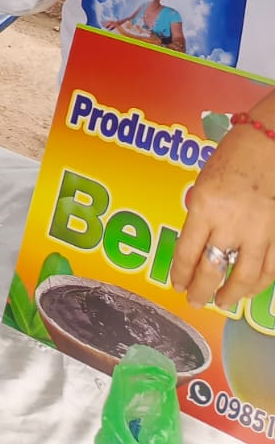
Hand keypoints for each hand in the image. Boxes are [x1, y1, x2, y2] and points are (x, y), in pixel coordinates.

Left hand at [171, 113, 274, 307]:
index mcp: (204, 207)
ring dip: (232, 295)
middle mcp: (230, 223)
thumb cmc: (233, 156)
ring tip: (223, 301)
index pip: (187, 252)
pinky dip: (261, 284)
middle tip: (195, 300)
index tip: (177, 284)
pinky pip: (272, 269)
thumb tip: (199, 244)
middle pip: (212, 270)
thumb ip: (201, 214)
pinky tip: (251, 289)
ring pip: (245, 277)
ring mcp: (259, 231)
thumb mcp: (204, 183)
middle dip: (201, 290)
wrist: (269, 142)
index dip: (181, 274)